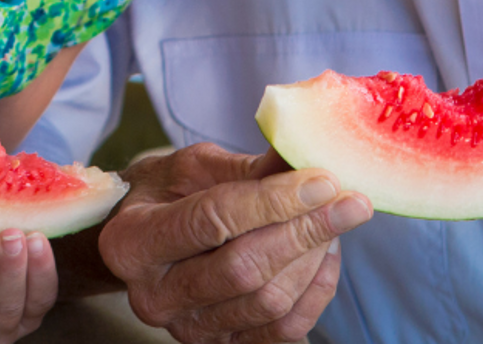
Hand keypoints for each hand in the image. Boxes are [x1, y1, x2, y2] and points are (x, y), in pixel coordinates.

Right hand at [99, 143, 370, 343]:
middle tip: (350, 202)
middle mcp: (154, 296)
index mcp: (132, 242)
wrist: (146, 240)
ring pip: (268, 302)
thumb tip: (307, 156)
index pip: (213, 220)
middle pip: (244, 269)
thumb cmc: (169, 195)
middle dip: (304, 232)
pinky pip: (282, 332)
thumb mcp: (195, 167)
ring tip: (334, 220)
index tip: (322, 181)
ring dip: (313, 259)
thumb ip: (247, 169)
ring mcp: (187, 329)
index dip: (273, 201)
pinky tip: (325, 255)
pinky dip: (316, 293)